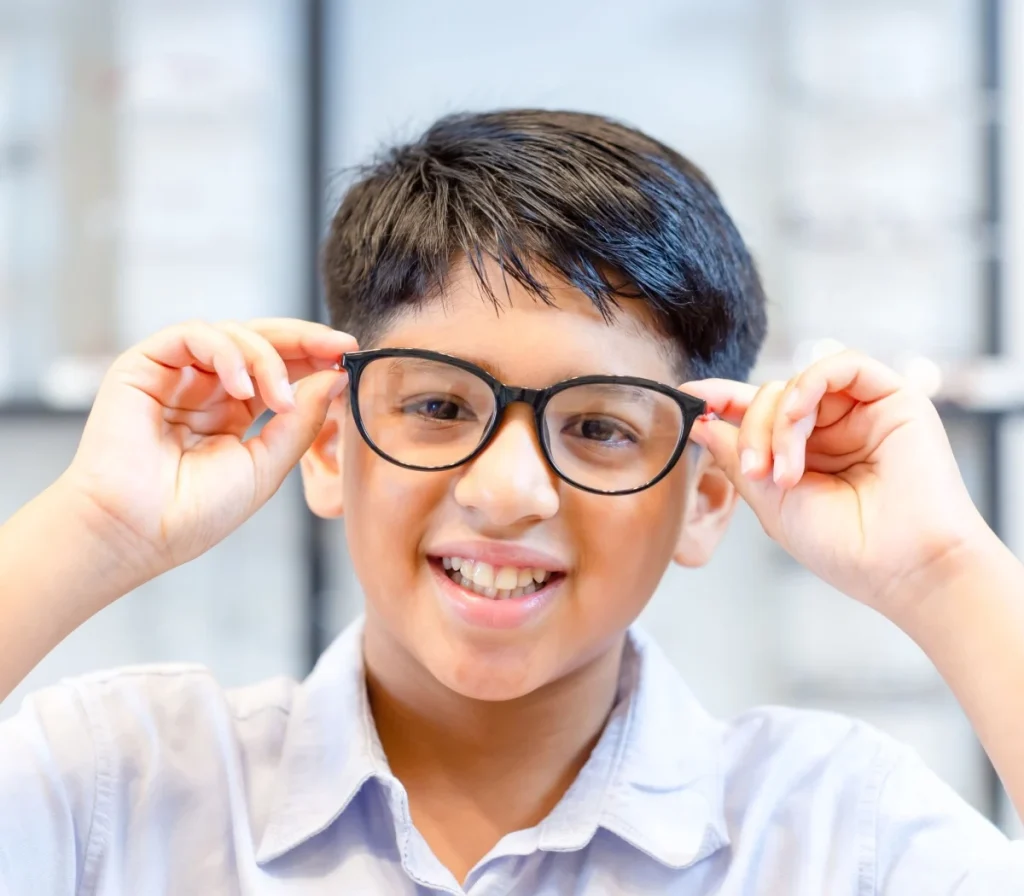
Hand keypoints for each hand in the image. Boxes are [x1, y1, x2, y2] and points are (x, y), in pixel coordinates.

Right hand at [61, 319, 355, 582]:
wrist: (135, 533)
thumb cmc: (193, 513)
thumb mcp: (266, 466)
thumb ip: (300, 422)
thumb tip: (334, 379)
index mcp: (233, 413)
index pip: (280, 370)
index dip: (314, 358)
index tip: (349, 355)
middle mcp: (205, 388)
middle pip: (261, 342)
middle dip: (304, 340)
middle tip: (338, 345)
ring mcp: (176, 375)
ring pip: (233, 334)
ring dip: (267, 358)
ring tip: (280, 398)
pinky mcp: (145, 364)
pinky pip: (194, 334)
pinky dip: (227, 352)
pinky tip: (245, 388)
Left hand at [683, 350, 993, 619]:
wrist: (902, 567)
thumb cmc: (844, 546)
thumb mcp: (771, 501)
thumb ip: (737, 457)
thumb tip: (701, 423)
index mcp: (807, 454)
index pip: (760, 413)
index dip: (723, 401)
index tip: (689, 398)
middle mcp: (834, 429)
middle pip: (771, 397)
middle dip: (751, 431)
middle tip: (756, 472)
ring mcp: (862, 412)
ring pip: (797, 383)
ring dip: (778, 422)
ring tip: (783, 472)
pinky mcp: (894, 398)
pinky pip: (842, 365)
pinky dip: (808, 386)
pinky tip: (798, 419)